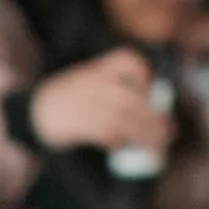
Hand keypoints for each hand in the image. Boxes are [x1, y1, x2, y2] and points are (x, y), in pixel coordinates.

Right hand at [30, 49, 169, 156]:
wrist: (38, 109)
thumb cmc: (75, 95)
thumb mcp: (95, 77)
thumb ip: (120, 87)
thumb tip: (155, 111)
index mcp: (100, 67)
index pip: (129, 62)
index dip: (144, 76)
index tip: (151, 91)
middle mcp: (94, 82)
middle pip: (131, 99)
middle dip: (154, 117)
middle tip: (170, 131)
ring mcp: (86, 103)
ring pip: (123, 119)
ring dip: (144, 134)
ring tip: (158, 145)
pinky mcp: (79, 124)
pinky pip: (106, 133)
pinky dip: (118, 141)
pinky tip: (124, 146)